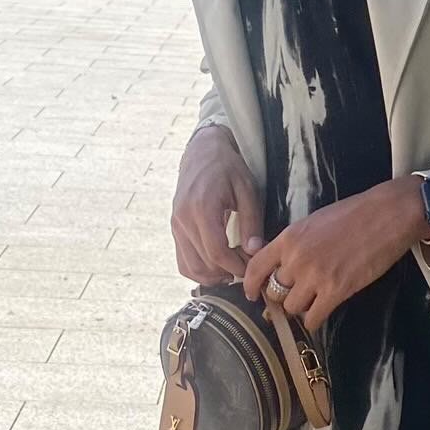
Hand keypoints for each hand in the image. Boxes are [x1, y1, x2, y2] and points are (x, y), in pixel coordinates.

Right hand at [171, 125, 264, 284]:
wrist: (202, 153)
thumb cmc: (228, 169)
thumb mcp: (247, 190)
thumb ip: (251, 222)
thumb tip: (255, 251)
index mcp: (202, 208)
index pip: (216, 252)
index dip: (236, 267)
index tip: (252, 268)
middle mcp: (183, 219)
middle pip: (204, 263)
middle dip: (229, 272)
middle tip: (247, 267)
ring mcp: (176, 226)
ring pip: (191, 267)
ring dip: (214, 276)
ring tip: (234, 269)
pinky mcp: (175, 230)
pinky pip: (183, 262)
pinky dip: (200, 271)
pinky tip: (218, 268)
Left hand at [242, 178, 427, 331]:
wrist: (387, 215)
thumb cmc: (354, 214)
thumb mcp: (313, 221)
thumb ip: (292, 242)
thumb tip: (270, 257)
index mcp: (289, 238)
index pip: (255, 267)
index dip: (249, 285)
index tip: (252, 294)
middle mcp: (297, 258)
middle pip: (274, 291)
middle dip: (283, 296)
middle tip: (296, 295)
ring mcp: (316, 276)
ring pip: (292, 307)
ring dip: (300, 308)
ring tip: (313, 301)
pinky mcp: (336, 291)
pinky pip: (312, 318)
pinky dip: (314, 320)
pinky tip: (321, 313)